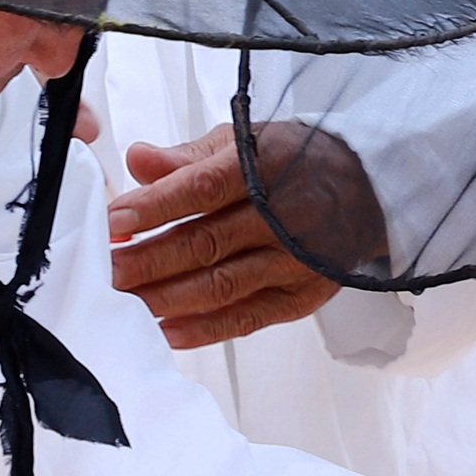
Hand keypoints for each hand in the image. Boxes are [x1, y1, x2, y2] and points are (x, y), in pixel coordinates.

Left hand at [104, 120, 385, 348]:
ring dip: (167, 298)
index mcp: (265, 167)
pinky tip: (167, 332)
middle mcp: (284, 216)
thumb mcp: (245, 143)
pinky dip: (205, 329)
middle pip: (205, 243)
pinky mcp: (303, 296)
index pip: (202, 188)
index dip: (154, 207)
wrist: (369, 189)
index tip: (112, 223)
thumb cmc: (294, 164)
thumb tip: (137, 160)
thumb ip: (187, 158)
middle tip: (105, 272)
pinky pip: (249, 318)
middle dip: (148, 260)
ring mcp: (296, 261)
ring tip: (124, 303)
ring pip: (222, 285)